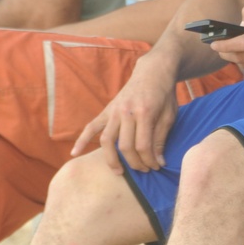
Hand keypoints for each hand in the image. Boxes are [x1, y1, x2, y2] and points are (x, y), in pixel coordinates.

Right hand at [71, 57, 177, 173]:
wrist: (153, 72)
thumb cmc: (164, 95)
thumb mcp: (169, 115)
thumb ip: (162, 138)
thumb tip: (159, 161)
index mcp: (144, 113)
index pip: (143, 145)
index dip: (149, 160)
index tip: (156, 167)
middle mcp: (126, 112)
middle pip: (125, 146)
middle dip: (135, 163)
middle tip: (144, 170)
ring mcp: (114, 111)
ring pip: (107, 141)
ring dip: (112, 160)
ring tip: (119, 172)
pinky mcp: (107, 110)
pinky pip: (91, 127)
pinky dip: (82, 140)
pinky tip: (75, 153)